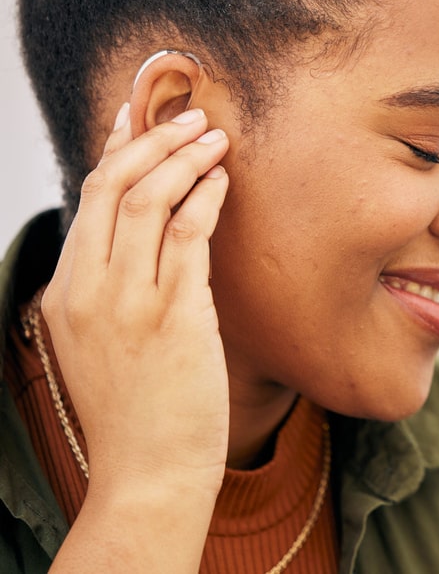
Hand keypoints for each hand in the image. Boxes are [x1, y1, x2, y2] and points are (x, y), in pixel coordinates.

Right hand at [40, 103, 231, 493]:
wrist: (148, 474)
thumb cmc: (140, 411)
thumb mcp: (104, 343)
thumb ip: (117, 290)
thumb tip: (150, 237)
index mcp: (64, 294)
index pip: (86, 200)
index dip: (116, 149)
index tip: (137, 113)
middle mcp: (88, 292)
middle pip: (112, 187)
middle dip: (153, 138)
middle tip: (194, 114)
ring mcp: (128, 304)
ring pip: (148, 201)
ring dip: (186, 159)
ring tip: (217, 137)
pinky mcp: (174, 318)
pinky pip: (188, 238)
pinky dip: (206, 199)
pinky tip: (225, 181)